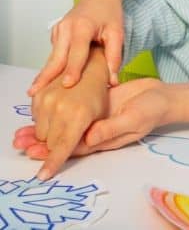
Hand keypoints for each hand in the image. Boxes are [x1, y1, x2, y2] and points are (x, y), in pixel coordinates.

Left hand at [14, 79, 169, 170]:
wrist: (162, 96)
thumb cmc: (152, 110)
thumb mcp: (133, 119)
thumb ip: (111, 128)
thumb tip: (88, 137)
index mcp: (103, 138)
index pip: (73, 148)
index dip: (53, 154)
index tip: (35, 156)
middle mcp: (96, 130)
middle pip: (65, 138)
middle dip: (42, 142)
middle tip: (20, 141)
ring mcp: (96, 116)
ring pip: (67, 124)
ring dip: (46, 127)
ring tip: (24, 129)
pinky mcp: (97, 102)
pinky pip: (76, 108)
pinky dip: (60, 109)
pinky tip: (45, 105)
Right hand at [20, 50, 109, 179]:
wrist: (89, 66)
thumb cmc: (98, 93)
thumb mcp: (100, 116)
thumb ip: (90, 135)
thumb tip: (80, 149)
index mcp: (79, 116)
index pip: (62, 147)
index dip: (52, 163)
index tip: (43, 176)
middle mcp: (60, 108)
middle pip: (49, 143)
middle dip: (56, 144)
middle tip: (68, 133)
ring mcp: (47, 100)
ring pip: (40, 132)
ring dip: (49, 133)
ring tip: (64, 119)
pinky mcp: (39, 94)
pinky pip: (35, 118)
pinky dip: (44, 120)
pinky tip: (56, 111)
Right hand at [28, 0, 134, 94]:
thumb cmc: (110, 12)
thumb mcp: (117, 33)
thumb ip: (115, 56)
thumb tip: (113, 81)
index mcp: (82, 27)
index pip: (77, 52)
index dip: (73, 69)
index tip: (67, 84)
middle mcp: (66, 28)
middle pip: (57, 57)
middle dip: (46, 76)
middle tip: (36, 93)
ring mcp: (58, 30)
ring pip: (53, 56)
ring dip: (47, 73)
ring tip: (37, 92)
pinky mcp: (56, 33)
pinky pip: (55, 52)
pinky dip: (53, 65)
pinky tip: (51, 80)